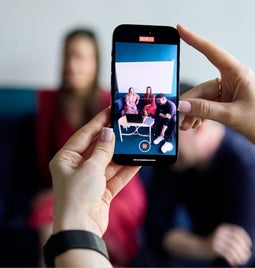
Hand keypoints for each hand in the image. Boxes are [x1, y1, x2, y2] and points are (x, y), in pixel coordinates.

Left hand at [50, 107, 139, 236]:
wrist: (80, 229)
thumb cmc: (78, 196)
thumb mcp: (90, 168)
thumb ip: (102, 150)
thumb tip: (109, 132)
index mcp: (67, 158)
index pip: (85, 134)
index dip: (99, 122)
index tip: (110, 110)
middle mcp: (77, 167)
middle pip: (98, 147)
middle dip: (113, 138)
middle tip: (126, 125)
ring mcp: (90, 179)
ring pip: (109, 162)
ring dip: (122, 155)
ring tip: (135, 142)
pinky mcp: (102, 190)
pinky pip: (116, 176)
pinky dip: (126, 170)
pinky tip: (138, 161)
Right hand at [177, 24, 254, 143]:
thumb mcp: (232, 114)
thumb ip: (205, 110)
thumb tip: (184, 105)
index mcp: (237, 74)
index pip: (212, 53)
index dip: (195, 41)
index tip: (181, 30)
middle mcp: (231, 81)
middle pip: (202, 87)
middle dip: (190, 104)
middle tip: (179, 114)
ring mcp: (228, 92)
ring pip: (202, 99)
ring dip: (193, 112)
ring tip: (186, 125)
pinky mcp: (225, 103)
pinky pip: (207, 106)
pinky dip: (199, 115)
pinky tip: (193, 124)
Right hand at [209, 223, 251, 265]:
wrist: (199, 247)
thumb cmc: (215, 244)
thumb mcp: (223, 237)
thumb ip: (232, 238)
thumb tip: (248, 245)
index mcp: (223, 227)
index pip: (238, 230)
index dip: (245, 238)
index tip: (249, 246)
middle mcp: (220, 231)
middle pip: (236, 240)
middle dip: (243, 249)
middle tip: (247, 256)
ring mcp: (216, 238)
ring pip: (232, 248)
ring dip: (239, 256)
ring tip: (241, 261)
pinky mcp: (214, 246)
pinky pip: (226, 254)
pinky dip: (232, 259)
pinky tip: (233, 263)